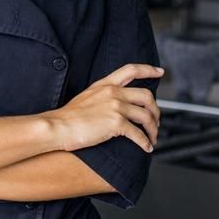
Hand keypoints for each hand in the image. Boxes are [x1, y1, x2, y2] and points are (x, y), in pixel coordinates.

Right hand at [46, 63, 163, 152]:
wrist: (58, 126)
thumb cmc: (69, 117)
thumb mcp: (87, 96)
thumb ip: (103, 95)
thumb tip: (117, 104)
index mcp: (104, 84)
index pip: (131, 70)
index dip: (148, 70)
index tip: (159, 72)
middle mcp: (112, 92)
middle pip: (147, 96)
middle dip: (156, 110)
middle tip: (156, 121)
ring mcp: (115, 107)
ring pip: (147, 116)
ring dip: (153, 129)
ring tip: (152, 138)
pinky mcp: (116, 123)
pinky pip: (139, 134)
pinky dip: (146, 142)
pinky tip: (146, 148)